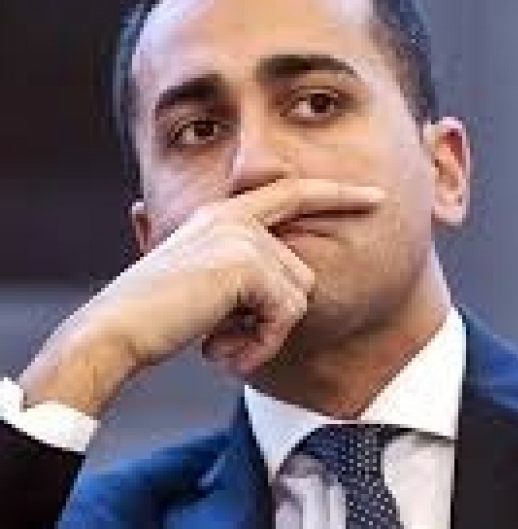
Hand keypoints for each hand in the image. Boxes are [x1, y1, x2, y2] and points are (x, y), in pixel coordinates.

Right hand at [18, 178, 385, 415]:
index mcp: (223, 214)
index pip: (294, 192)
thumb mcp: (205, 290)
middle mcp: (235, 216)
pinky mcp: (247, 263)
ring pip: (299, 297)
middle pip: (302, 274)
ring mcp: (241, 236)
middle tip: (224, 338)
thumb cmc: (154, 319)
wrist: (114, 332)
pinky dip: (262, 343)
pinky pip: (288, 314)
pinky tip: (221, 350)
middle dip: (274, 320)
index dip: (338, 194)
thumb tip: (293, 293)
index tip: (378, 196)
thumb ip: (244, 277)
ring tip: (219, 341)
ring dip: (266, 335)